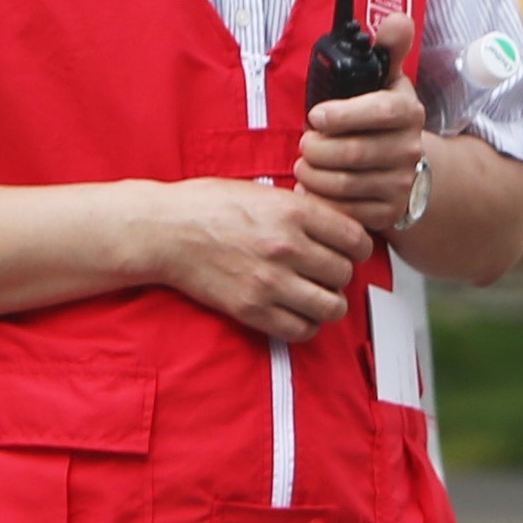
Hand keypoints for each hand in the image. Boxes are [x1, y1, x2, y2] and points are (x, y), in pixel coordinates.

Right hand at [139, 177, 371, 342]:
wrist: (164, 230)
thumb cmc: (208, 206)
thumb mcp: (265, 192)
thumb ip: (304, 211)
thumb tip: (340, 228)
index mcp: (295, 212)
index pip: (357, 239)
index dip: (357, 247)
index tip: (349, 250)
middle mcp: (287, 247)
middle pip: (346, 273)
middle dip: (340, 273)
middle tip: (325, 271)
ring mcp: (270, 281)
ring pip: (332, 306)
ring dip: (328, 302)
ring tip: (315, 293)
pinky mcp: (252, 309)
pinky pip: (302, 330)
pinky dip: (306, 324)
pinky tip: (297, 312)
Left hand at [297, 12, 427, 233]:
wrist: (408, 167)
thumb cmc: (383, 117)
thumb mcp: (387, 81)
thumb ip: (388, 49)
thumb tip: (397, 19)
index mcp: (408, 112)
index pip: (380, 112)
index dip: (344, 115)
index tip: (317, 115)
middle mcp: (409, 149)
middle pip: (353, 152)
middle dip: (317, 148)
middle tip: (304, 142)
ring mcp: (401, 184)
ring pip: (344, 184)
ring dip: (313, 174)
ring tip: (305, 164)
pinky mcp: (388, 213)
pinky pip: (345, 211)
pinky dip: (321, 200)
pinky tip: (314, 187)